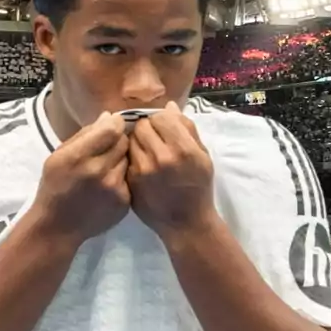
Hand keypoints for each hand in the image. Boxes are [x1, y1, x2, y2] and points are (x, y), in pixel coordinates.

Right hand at [32, 112, 129, 244]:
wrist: (58, 227)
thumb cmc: (55, 187)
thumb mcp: (58, 156)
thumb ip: (84, 135)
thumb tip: (109, 117)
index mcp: (78, 156)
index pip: (112, 129)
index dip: (114, 124)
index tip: (112, 125)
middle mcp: (99, 171)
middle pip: (124, 142)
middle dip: (117, 141)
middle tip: (106, 149)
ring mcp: (114, 188)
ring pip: (128, 159)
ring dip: (120, 159)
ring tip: (106, 168)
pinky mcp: (124, 202)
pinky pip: (130, 179)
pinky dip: (122, 178)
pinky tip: (108, 185)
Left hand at [127, 102, 214, 237]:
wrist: (186, 223)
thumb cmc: (198, 187)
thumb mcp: (202, 157)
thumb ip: (187, 129)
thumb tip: (170, 107)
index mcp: (183, 149)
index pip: (162, 117)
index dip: (163, 119)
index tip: (165, 127)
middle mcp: (161, 157)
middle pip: (143, 126)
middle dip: (148, 128)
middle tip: (154, 138)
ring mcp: (143, 170)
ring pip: (131, 140)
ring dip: (138, 141)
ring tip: (148, 150)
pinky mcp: (131, 180)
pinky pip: (127, 157)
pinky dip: (133, 156)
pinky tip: (142, 164)